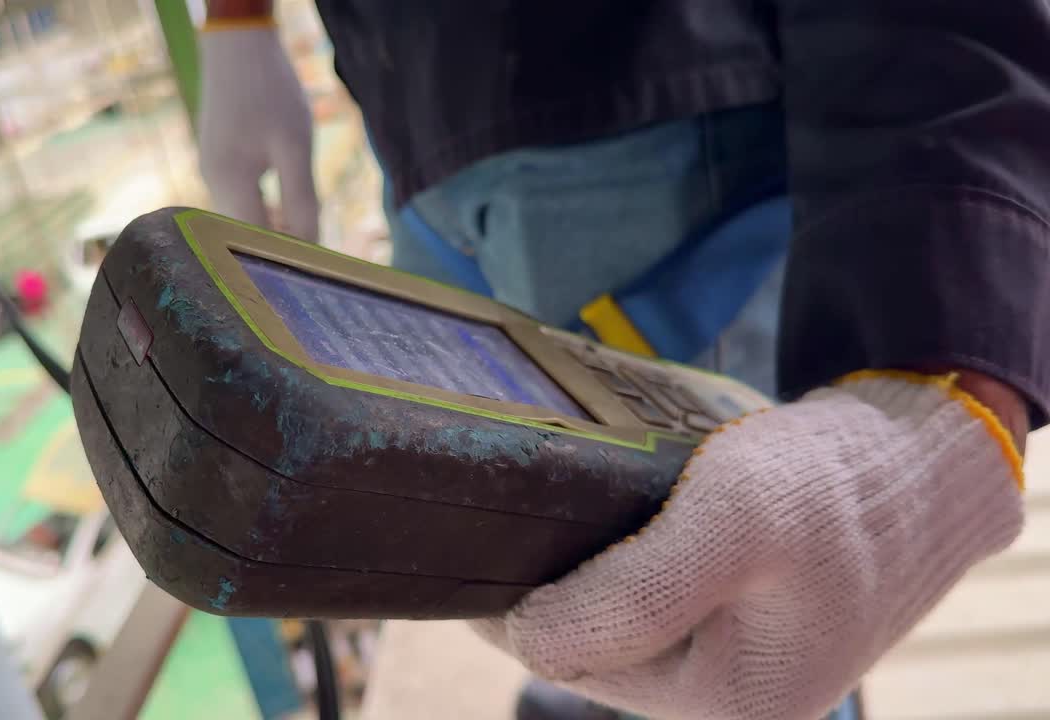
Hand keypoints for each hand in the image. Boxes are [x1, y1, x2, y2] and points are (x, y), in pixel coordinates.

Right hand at [198, 22, 318, 241]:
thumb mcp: (295, 146)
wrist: (238, 42)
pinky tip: (287, 208)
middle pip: (243, 235)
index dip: (283, 263)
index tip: (314, 272)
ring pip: (242, 218)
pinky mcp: (218, 160)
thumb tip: (310, 247)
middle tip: (314, 261)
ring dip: (272, 229)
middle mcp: (212, 182)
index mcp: (228, 182)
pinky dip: (264, 210)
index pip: (254, 243)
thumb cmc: (270, 89)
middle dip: (277, 250)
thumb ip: (301, 199)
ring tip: (306, 234)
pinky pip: (240, 200)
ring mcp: (211, 171)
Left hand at [472, 371, 1025, 719]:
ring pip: (631, 623)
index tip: (477, 547)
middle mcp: (737, 701)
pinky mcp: (753, 624)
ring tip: (569, 513)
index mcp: (732, 701)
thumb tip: (529, 640)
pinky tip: (625, 522)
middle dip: (559, 588)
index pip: (577, 661)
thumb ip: (632, 595)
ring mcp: (747, 664)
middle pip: (602, 648)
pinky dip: (638, 563)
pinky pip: (668, 603)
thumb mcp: (731, 523)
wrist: (926, 458)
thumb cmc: (835, 485)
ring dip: (598, 573)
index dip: (518, 603)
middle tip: (517, 516)